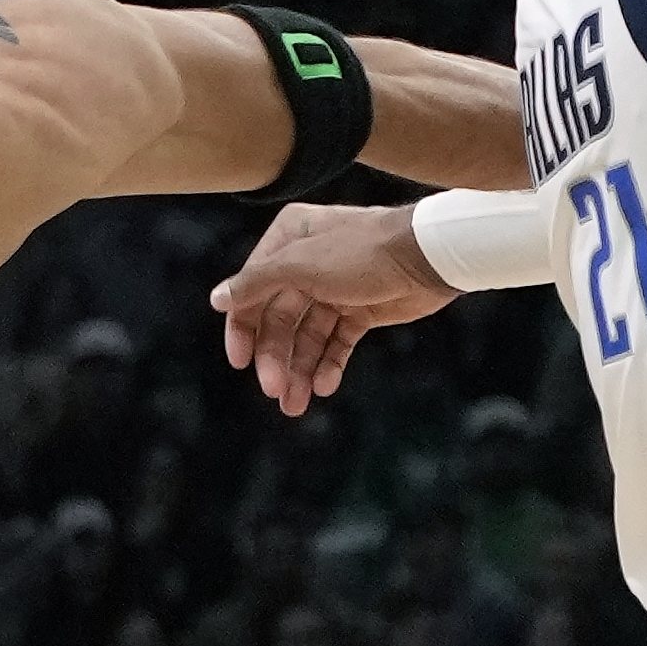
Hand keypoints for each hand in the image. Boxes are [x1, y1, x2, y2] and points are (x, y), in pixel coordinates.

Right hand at [213, 204, 459, 416]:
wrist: (429, 257)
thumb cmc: (363, 251)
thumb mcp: (301, 265)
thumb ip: (256, 284)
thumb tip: (217, 299)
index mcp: (288, 241)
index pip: (253, 291)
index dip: (244, 329)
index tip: (240, 362)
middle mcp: (306, 264)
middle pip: (280, 320)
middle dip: (277, 358)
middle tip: (276, 392)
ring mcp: (334, 288)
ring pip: (307, 337)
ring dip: (299, 369)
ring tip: (296, 404)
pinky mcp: (360, 310)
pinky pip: (336, 342)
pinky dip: (328, 365)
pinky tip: (323, 386)